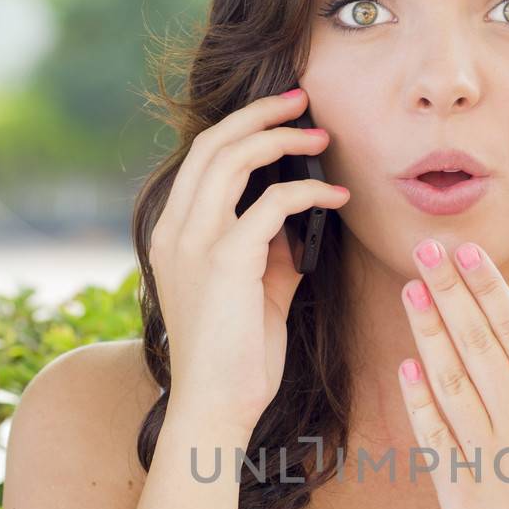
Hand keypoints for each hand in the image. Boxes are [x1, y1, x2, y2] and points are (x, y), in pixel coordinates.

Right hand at [149, 86, 348, 437]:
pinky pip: (272, 203)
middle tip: (302, 101)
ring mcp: (194, 242)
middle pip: (213, 142)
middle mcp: (174, 229)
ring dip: (282, 139)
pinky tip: (336, 198)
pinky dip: (309, 192)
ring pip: (233, 158)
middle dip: (261, 114)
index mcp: (173, 234)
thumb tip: (300, 223)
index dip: (242, 127)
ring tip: (322, 137)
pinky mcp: (224, 260)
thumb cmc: (236, 358)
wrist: (215, 407)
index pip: (202, 158)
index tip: (283, 115)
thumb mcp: (254, 293)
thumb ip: (270, 253)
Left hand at [395, 238, 508, 508]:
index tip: (468, 253)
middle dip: (450, 294)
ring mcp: (489, 463)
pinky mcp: (463, 499)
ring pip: (450, 385)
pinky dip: (419, 401)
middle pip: (478, 346)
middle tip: (425, 249)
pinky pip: (434, 439)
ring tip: (410, 291)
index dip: (490, 290)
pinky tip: (406, 366)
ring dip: (427, 335)